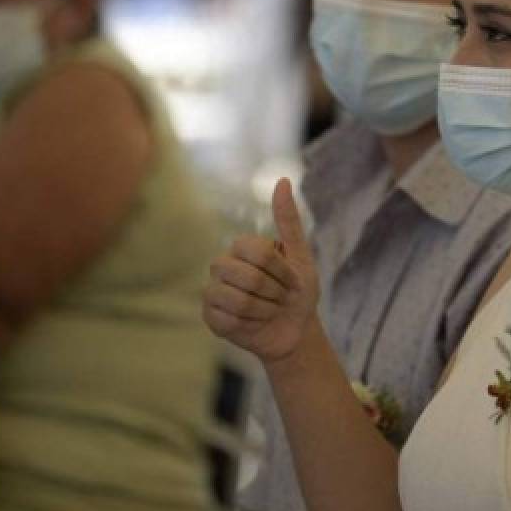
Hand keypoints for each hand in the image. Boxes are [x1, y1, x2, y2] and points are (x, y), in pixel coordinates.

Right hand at [203, 178, 319, 362]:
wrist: (295, 330)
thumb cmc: (299, 292)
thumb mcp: (300, 255)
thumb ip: (289, 220)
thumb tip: (284, 180)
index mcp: (243, 247)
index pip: (257, 251)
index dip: (281, 271)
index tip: (293, 281)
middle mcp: (223, 265)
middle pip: (247, 275)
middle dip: (274, 292)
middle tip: (281, 299)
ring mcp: (213, 290)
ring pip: (236, 299)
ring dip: (264, 310)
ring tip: (269, 311)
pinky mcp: (209, 316)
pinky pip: (226, 318)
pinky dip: (249, 325)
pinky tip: (254, 324)